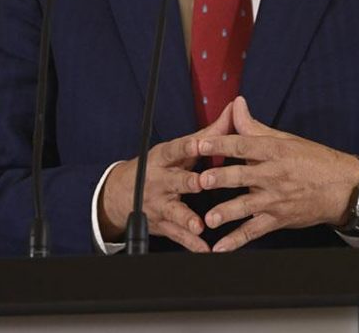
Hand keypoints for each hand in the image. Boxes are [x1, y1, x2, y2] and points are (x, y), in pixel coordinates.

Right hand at [99, 100, 234, 252]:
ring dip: (187, 218)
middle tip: (201, 183)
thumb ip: (209, 133)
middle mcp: (160, 180)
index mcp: (165, 158)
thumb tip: (235, 109)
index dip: (187, 147)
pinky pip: (178, 235)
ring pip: (174, 211)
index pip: (176, 149)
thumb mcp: (178, 148)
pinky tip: (204, 249)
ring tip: (199, 225)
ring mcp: (160, 203)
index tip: (198, 144)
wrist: (124, 193)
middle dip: (188, 182)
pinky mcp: (163, 224)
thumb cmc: (160, 166)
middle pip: (175, 180)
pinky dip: (191, 243)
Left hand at [196, 96, 358, 251]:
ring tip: (209, 219)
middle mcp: (273, 175)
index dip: (220, 144)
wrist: (343, 188)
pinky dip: (236, 241)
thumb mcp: (285, 139)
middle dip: (221, 178)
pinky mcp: (278, 219)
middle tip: (201, 181)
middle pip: (242, 175)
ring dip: (227, 212)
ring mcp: (276, 199)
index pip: (243, 144)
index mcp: (274, 150)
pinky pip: (254, 231)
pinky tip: (218, 248)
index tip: (199, 143)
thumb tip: (235, 104)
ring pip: (247, 206)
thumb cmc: (312, 159)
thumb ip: (254, 126)